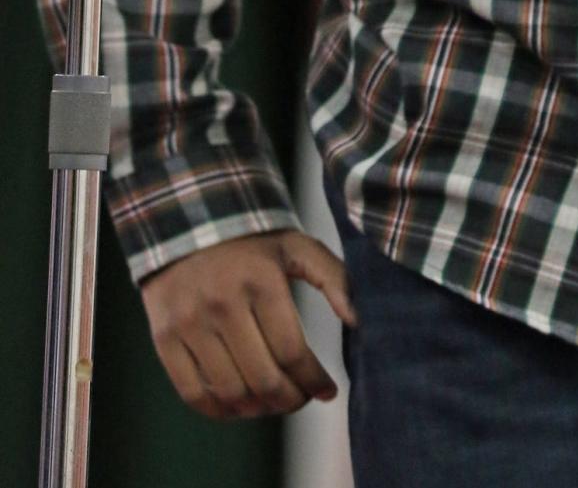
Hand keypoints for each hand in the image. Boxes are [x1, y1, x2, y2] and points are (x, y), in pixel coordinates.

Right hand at [139, 229, 357, 419]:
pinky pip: (192, 393)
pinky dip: (219, 411)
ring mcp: (189, 323)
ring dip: (258, 409)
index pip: (292, 351)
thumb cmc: (251, 239)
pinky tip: (239, 406)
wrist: (185, 220)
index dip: (314, 380)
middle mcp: (222, 303)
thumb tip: (358, 320)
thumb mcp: (296, 245)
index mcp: (260, 280)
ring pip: (230, 391)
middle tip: (301, 399)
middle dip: (290, 399)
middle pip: (263, 378)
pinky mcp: (164, 338)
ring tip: (274, 402)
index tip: (327, 391)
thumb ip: (333, 278)